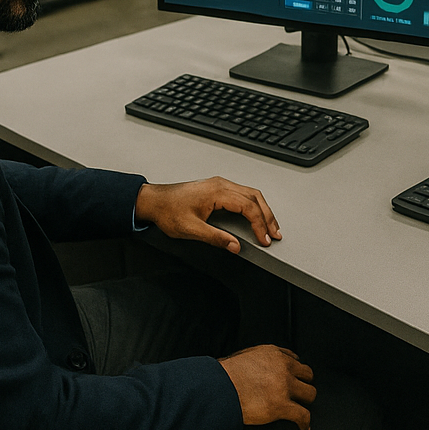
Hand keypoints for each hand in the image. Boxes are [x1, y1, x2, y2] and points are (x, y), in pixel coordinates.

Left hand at [134, 178, 281, 252]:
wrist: (154, 201)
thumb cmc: (168, 211)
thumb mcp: (191, 229)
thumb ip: (216, 238)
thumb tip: (235, 245)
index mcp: (217, 192)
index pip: (248, 207)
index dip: (259, 224)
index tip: (264, 239)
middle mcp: (221, 184)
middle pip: (255, 198)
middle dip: (268, 217)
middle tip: (274, 234)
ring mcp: (220, 184)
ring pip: (251, 194)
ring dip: (263, 210)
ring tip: (270, 227)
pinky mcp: (217, 187)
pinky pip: (243, 193)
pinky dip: (254, 205)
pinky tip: (256, 215)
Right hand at [219, 345, 315, 429]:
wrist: (219, 386)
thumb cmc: (224, 374)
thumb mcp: (242, 355)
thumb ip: (255, 357)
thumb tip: (251, 364)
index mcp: (274, 354)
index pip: (295, 360)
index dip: (295, 371)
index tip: (295, 377)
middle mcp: (283, 368)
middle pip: (307, 375)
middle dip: (303, 383)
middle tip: (298, 393)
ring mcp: (284, 386)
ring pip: (309, 393)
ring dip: (305, 401)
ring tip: (301, 408)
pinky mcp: (281, 405)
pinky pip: (303, 415)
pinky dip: (305, 423)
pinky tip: (304, 428)